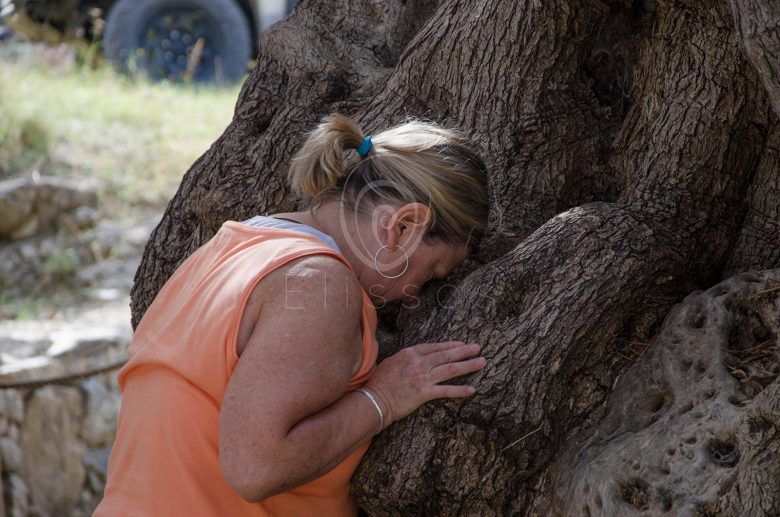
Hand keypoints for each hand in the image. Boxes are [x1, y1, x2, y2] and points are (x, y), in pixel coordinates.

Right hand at [364, 341, 485, 427]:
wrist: (374, 399)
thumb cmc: (379, 382)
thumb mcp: (392, 362)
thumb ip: (406, 359)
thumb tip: (416, 358)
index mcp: (410, 353)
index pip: (435, 347)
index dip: (450, 345)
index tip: (461, 343)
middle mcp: (419, 363)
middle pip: (447, 355)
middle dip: (464, 351)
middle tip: (478, 348)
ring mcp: (423, 378)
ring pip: (451, 369)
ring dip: (468, 365)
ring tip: (481, 362)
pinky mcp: (425, 393)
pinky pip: (446, 391)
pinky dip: (460, 390)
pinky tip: (472, 389)